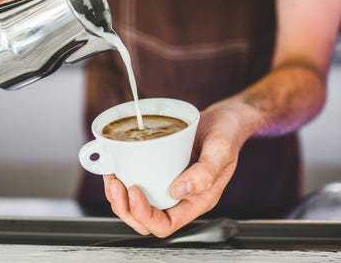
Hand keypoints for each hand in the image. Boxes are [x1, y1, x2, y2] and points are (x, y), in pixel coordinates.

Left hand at [103, 100, 255, 236]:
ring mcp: (169, 184)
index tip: (135, 191)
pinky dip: (122, 178)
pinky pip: (138, 183)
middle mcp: (181, 197)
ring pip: (137, 205)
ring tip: (112, 177)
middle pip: (145, 220)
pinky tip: (116, 166)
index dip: (144, 215)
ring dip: (119, 197)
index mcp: (197, 200)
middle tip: (116, 184)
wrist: (226, 117)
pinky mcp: (160, 170)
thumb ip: (205, 173)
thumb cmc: (228, 133)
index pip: (165, 224)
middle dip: (125, 208)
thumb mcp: (221, 149)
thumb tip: (179, 191)